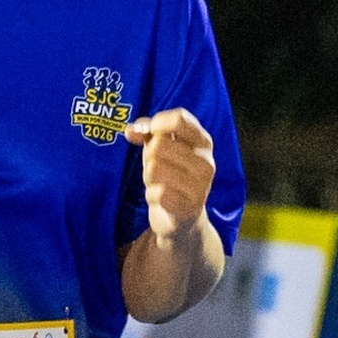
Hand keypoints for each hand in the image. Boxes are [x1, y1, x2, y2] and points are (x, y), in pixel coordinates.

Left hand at [126, 109, 216, 243]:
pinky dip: (152, 196)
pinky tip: (162, 200)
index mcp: (203, 142)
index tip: (151, 132)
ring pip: (155, 169)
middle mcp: (206, 162)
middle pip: (159, 145)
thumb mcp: (162, 148)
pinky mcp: (189, 208)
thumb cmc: (172, 175)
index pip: (180, 119)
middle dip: (148, 157)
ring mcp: (201, 186)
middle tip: (157, 168)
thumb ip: (147, 132)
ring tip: (159, 184)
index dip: (157, 123)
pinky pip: (157, 193)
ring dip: (149, 178)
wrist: (183, 218)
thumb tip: (131, 131)